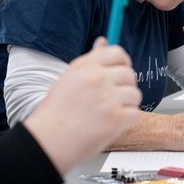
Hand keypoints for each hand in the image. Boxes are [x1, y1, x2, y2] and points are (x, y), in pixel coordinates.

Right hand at [24, 37, 141, 175]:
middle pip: (130, 74)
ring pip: (135, 94)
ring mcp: (109, 98)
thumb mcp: (69, 78)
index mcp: (86, 67)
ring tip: (108, 113)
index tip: (120, 71)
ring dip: (127, 104)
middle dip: (124, 87)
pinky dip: (127, 121)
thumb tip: (103, 42)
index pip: (117, 52)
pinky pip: (135, 113)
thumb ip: (90, 61)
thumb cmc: (55, 113)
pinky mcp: (117, 118)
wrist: (48, 142)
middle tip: (111, 99)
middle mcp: (98, 79)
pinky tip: (111, 124)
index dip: (122, 62)